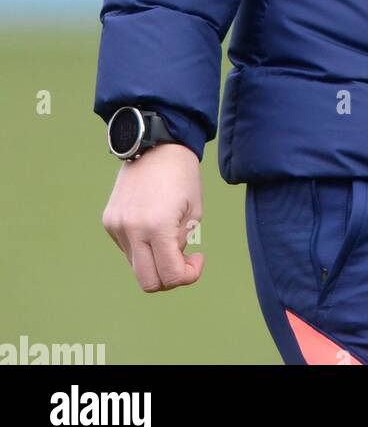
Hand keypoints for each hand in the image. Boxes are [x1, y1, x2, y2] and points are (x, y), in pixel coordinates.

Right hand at [102, 143, 204, 291]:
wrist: (155, 144)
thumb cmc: (182, 176)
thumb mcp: (193, 212)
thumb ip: (181, 244)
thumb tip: (169, 265)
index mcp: (157, 226)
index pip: (170, 276)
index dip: (188, 275)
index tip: (198, 258)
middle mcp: (132, 229)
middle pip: (148, 282)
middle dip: (169, 278)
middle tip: (183, 259)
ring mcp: (116, 226)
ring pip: (136, 265)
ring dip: (155, 259)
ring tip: (169, 235)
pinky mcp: (109, 221)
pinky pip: (127, 248)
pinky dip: (142, 245)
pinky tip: (152, 222)